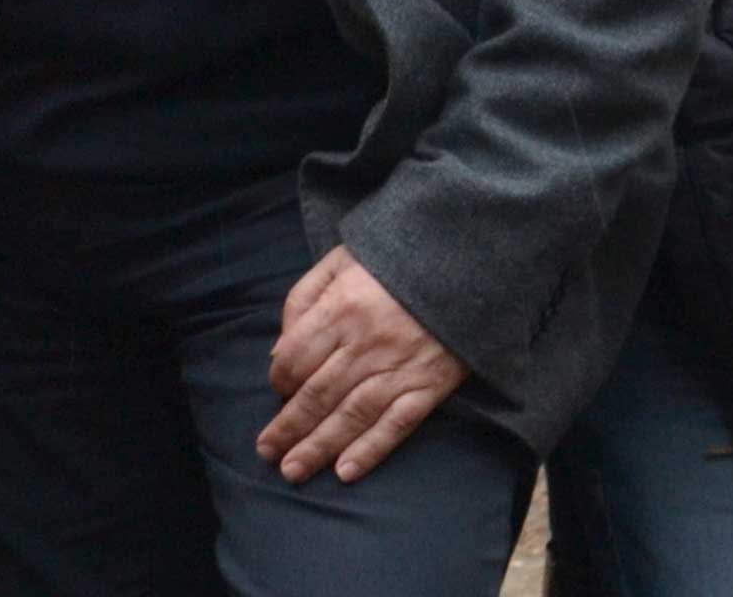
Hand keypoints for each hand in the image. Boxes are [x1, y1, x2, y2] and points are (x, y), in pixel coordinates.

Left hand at [258, 247, 466, 483]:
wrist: (466, 263)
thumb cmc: (394, 262)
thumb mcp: (341, 260)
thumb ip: (304, 299)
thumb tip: (280, 351)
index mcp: (342, 306)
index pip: (296, 356)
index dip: (279, 380)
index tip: (276, 393)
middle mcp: (366, 342)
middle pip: (317, 393)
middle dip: (288, 427)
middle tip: (266, 453)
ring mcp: (399, 367)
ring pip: (351, 415)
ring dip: (319, 447)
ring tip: (294, 471)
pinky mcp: (430, 385)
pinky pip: (397, 424)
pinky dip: (371, 449)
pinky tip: (347, 471)